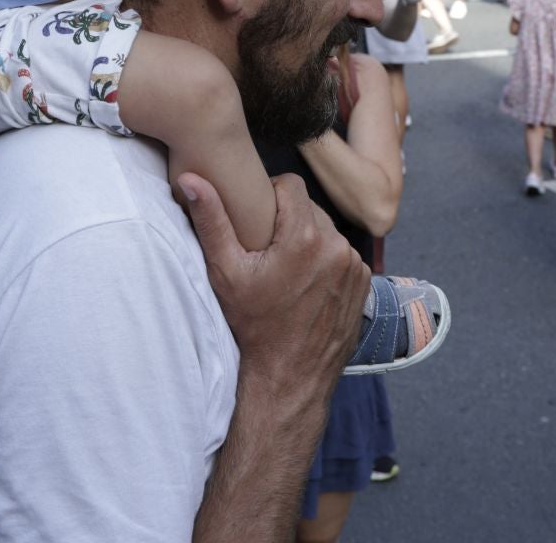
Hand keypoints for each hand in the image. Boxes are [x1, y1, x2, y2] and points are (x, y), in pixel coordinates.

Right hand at [180, 172, 367, 390]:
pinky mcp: (364, 283)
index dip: (271, 195)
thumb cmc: (253, 327)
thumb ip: (211, 220)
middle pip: (310, 209)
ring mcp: (355, 267)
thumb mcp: (225, 273)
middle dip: (289, 221)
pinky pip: (343, 256)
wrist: (288, 376)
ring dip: (310, 241)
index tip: (258, 220)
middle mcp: (337, 247)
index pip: (291, 185)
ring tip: (287, 269)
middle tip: (268, 248)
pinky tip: (308, 284)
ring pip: (327, 232)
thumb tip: (191, 180)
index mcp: (305, 237)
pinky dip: (327, 262)